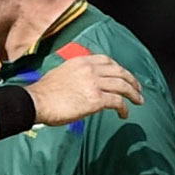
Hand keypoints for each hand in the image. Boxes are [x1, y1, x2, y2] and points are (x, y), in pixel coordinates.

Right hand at [27, 53, 142, 124]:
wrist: (36, 102)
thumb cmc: (43, 92)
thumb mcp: (60, 73)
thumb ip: (74, 74)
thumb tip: (80, 84)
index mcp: (81, 62)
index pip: (107, 60)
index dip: (119, 68)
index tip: (123, 75)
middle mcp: (90, 69)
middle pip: (120, 72)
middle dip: (132, 80)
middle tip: (137, 89)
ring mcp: (94, 84)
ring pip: (123, 86)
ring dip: (133, 94)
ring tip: (138, 101)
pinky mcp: (96, 99)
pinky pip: (117, 102)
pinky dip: (124, 108)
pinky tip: (124, 113)